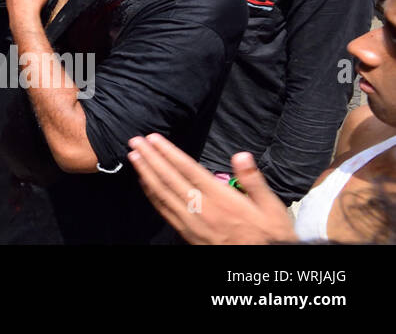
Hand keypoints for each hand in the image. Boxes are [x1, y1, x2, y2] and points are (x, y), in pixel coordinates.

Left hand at [127, 133, 296, 244]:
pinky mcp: (187, 234)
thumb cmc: (269, 236)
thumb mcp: (271, 208)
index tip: (154, 139)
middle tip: (135, 141)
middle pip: (169, 179)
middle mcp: (202, 209)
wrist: (261, 266)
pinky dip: (151, 195)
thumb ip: (254, 181)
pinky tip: (144, 184)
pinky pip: (164, 212)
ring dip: (146, 174)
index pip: (188, 170)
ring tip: (134, 157)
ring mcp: (192, 223)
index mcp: (221, 199)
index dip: (168, 153)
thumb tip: (241, 155)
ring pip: (162, 194)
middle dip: (150, 158)